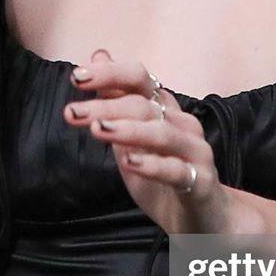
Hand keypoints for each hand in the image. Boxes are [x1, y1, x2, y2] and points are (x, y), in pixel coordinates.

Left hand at [61, 49, 245, 235]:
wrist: (204, 220)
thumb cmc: (164, 177)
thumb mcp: (131, 139)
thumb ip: (114, 101)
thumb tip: (96, 56)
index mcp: (165, 110)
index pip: (139, 78)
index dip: (110, 74)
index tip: (76, 78)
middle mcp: (182, 124)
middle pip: (143, 104)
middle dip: (105, 106)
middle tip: (72, 113)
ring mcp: (195, 152)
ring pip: (161, 133)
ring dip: (127, 130)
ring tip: (97, 130)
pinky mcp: (200, 181)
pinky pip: (177, 170)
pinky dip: (152, 165)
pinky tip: (129, 163)